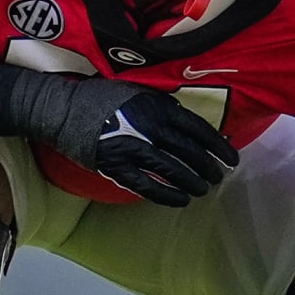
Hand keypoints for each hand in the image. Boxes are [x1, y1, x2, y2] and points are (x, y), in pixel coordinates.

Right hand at [94, 88, 238, 205]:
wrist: (63, 110)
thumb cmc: (103, 99)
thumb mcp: (138, 93)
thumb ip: (164, 107)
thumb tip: (192, 126)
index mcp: (157, 107)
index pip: (198, 129)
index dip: (218, 146)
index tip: (231, 158)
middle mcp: (148, 127)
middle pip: (189, 152)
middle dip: (208, 167)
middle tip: (218, 177)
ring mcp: (131, 148)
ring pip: (172, 170)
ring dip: (192, 183)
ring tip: (203, 190)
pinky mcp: (115, 167)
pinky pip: (147, 186)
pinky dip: (167, 195)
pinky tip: (181, 201)